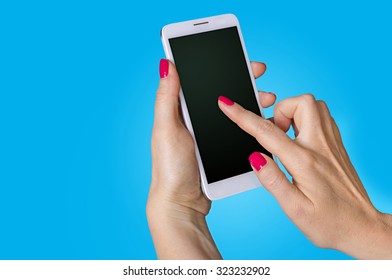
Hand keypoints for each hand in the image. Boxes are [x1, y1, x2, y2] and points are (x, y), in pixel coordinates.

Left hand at [147, 59, 275, 258]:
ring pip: (235, 112)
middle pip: (224, 94)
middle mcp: (196, 120)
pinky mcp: (220, 150)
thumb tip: (166, 63)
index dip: (223, 68)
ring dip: (252, 103)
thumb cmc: (170, 167)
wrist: (182, 203)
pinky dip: (252, 124)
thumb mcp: (166, 129)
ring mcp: (209, 135)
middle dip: (244, 83)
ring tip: (268, 101)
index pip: (203, 81)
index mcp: (181, 110)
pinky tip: (264, 122)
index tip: (243, 60)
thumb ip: (167, 98)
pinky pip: (238, 131)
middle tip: (261, 76)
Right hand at [218, 94, 391, 258]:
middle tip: (274, 133)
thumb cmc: (329, 223)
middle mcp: (321, 147)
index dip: (242, 116)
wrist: (362, 227)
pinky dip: (306, 119)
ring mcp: (332, 144)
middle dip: (280, 110)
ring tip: (286, 136)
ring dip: (294, 113)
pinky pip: (322, 116)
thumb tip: (255, 157)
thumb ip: (273, 180)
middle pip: (301, 103)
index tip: (227, 104)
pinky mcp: (337, 145)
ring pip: (314, 105)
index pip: (267, 132)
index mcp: (304, 162)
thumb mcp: (295, 209)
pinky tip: (300, 139)